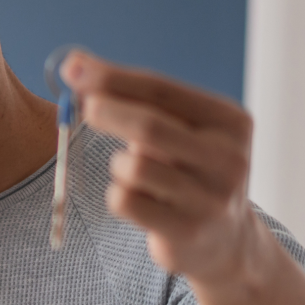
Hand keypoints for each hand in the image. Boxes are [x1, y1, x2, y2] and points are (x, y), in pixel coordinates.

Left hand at [62, 51, 263, 289]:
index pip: (163, 90)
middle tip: (81, 106)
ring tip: (132, 173)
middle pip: (149, 126)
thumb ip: (137, 99)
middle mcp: (228, 158)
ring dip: (119, 165)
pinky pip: (126, 201)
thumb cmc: (190, 172)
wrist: (225, 241)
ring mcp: (209, 198)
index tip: (73, 67)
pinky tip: (134, 198)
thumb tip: (75, 64)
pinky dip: (117, 194)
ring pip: (134, 168)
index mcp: (230, 122)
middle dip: (107, 111)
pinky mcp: (186, 231)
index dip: (113, 78)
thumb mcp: (181, 130)